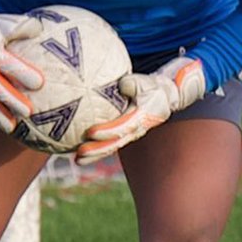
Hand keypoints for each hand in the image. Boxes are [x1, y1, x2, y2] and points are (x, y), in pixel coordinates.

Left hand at [75, 56, 205, 164]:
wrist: (164, 97)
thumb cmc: (151, 86)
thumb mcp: (146, 81)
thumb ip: (132, 83)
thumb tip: (122, 85)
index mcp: (141, 117)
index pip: (122, 127)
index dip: (106, 131)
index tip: (90, 132)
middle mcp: (135, 130)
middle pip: (115, 143)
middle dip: (97, 150)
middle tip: (80, 153)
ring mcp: (130, 135)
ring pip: (111, 147)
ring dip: (94, 155)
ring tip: (77, 160)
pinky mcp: (124, 135)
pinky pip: (109, 144)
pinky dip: (96, 149)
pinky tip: (79, 152)